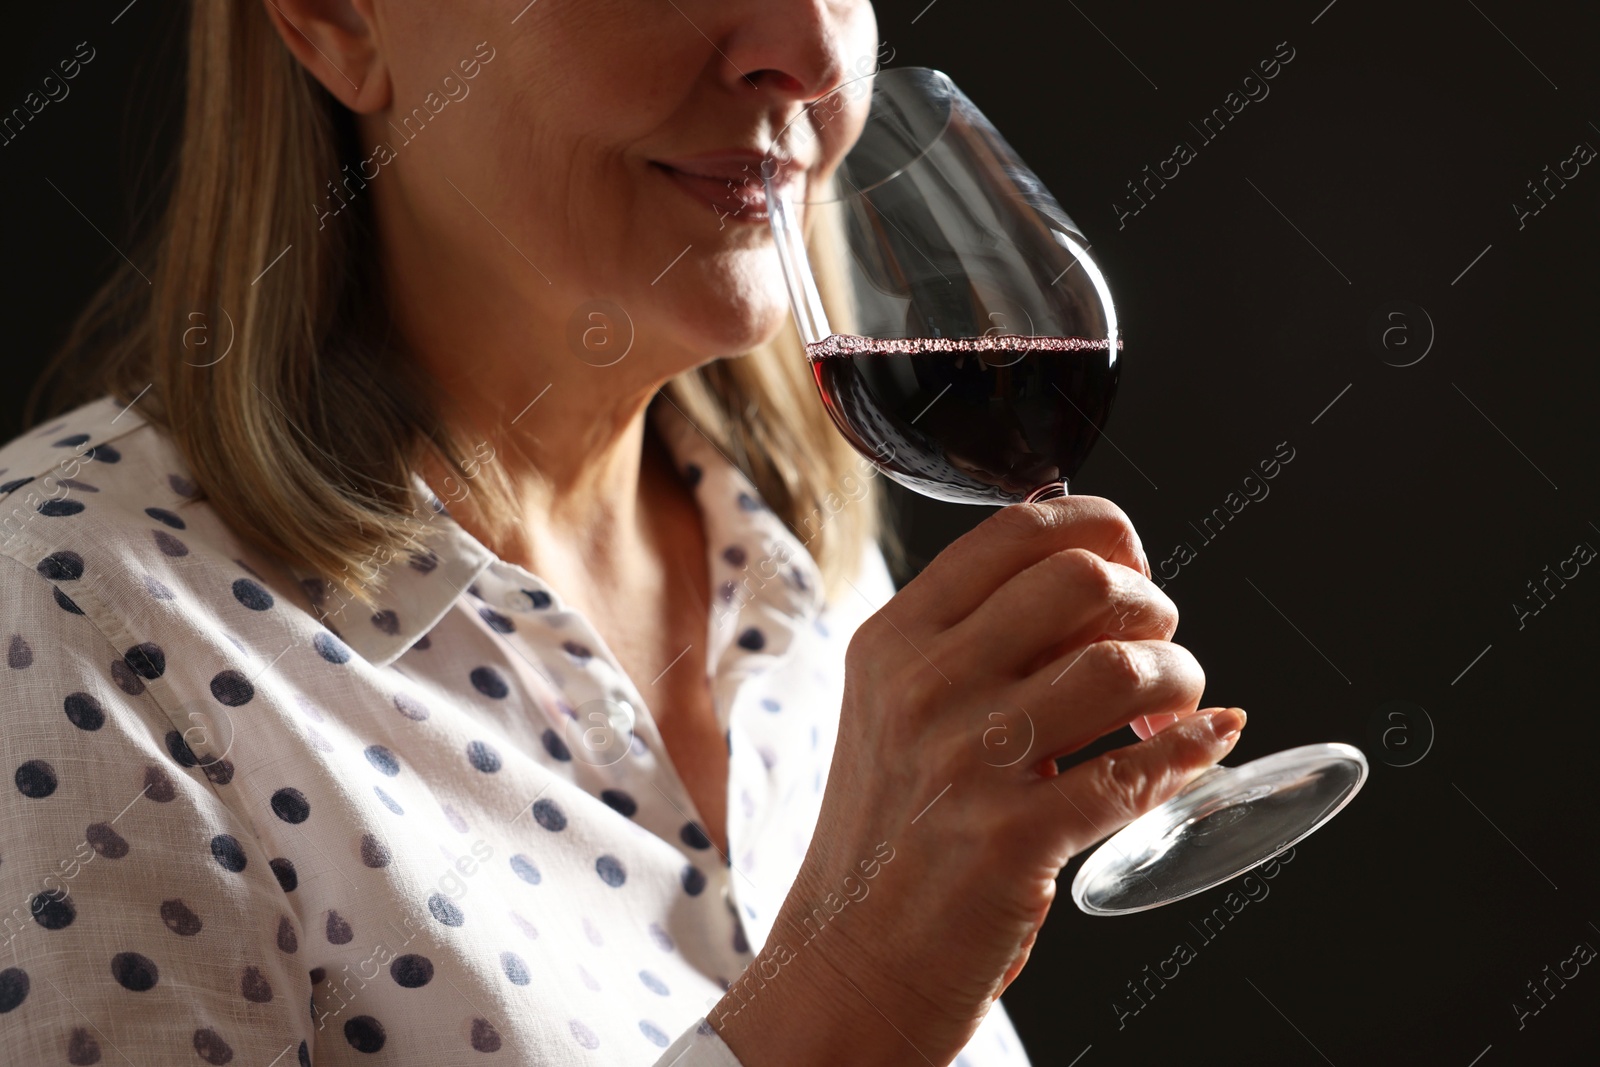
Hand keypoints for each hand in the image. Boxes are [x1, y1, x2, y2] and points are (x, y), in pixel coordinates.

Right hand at [712, 497, 1245, 1065]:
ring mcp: (967, 760)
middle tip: (1152, 649)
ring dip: (1178, 682)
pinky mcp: (1011, 838)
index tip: (1131, 565)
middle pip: (1085, 582)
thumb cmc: (887, 834)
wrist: (851, 961)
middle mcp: (923, 685)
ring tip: (1165, 715)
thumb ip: (974, 641)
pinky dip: (1190, 752)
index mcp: (894, 639)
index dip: (1103, 530)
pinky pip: (1137, 771)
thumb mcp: (894, 709)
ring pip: (1126, 667)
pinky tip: (1198, 747)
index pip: (1017, 530)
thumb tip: (1097, 579)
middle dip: (1152, 605)